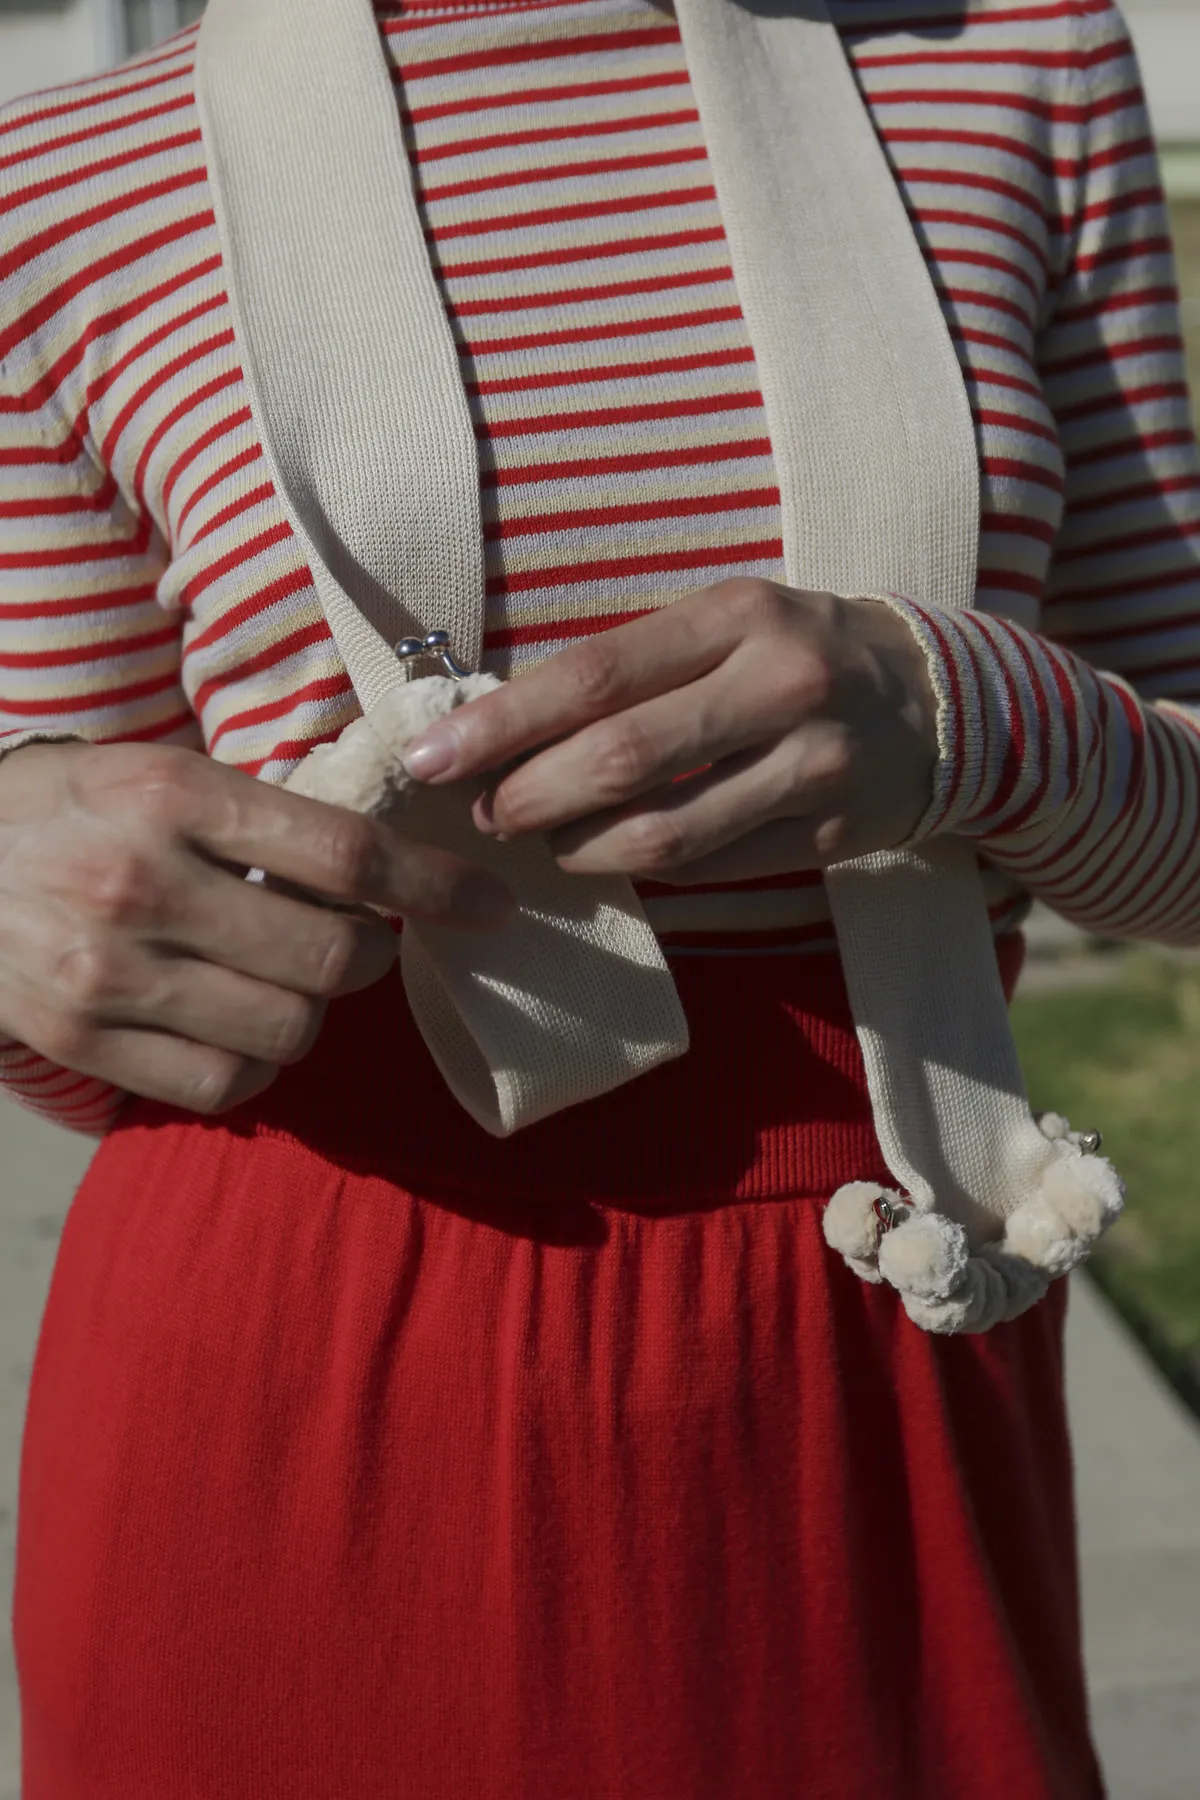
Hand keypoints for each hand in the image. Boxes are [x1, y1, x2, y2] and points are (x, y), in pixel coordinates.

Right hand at [0, 741, 511, 1112]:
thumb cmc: (66, 807)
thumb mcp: (156, 770)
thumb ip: (260, 812)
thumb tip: (384, 863)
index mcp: (170, 796)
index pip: (345, 856)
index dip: (437, 886)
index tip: (490, 902)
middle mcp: (142, 886)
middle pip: (331, 959)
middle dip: (375, 955)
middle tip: (362, 938)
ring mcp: (108, 974)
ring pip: (290, 1029)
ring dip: (317, 1009)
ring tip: (291, 978)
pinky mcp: (82, 1040)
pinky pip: (227, 1083)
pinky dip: (258, 1061)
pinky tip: (241, 1023)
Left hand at [402, 580, 938, 883]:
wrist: (939, 699)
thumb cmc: (795, 652)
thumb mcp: (725, 623)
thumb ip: (632, 666)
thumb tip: (505, 724)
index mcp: (738, 614)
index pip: (595, 674)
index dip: (503, 723)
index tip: (433, 754)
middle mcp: (782, 683)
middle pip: (622, 758)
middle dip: (528, 796)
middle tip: (483, 813)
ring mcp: (814, 765)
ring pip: (666, 833)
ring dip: (580, 848)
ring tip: (541, 842)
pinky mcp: (833, 834)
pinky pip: (713, 868)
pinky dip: (646, 872)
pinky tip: (610, 860)